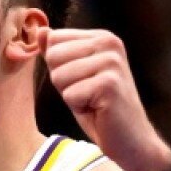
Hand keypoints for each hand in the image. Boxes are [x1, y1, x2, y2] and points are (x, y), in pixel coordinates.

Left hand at [39, 28, 170, 170]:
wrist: (130, 139)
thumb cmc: (100, 108)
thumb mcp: (74, 75)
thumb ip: (58, 52)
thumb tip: (40, 30)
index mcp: (102, 37)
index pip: (53, 40)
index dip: (59, 67)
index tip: (82, 81)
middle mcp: (110, 43)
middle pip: (53, 56)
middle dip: (63, 82)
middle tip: (87, 94)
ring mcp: (111, 62)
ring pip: (59, 75)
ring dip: (71, 96)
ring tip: (93, 101)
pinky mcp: (109, 84)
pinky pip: (69, 95)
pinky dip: (79, 108)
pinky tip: (98, 110)